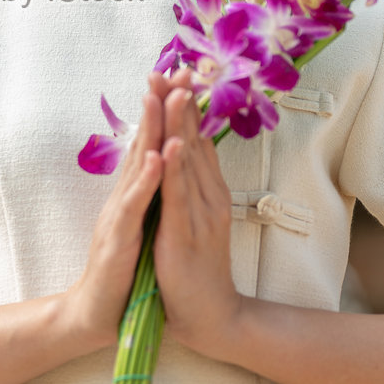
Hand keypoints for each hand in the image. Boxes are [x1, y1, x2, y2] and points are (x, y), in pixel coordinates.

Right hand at [61, 76, 164, 349]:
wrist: (97, 313)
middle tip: (171, 69)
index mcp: (133, 193)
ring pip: (135, 165)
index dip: (164, 110)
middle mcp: (123, 196)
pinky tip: (155, 158)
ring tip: (161, 98)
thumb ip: (148, 194)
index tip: (182, 78)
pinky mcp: (118, 239)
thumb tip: (162, 164)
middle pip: (142, 143)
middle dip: (157, 105)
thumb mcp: (141, 224)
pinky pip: (133, 206)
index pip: (151, 143)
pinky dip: (144, 181)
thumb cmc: (123, 270)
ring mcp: (118, 215)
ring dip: (149, 130)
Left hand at [151, 69, 243, 356]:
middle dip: (182, 103)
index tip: (176, 71)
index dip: (185, 107)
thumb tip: (190, 151)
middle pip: (194, 142)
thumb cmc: (197, 269)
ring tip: (174, 89)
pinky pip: (179, 198)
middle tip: (175, 65)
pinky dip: (175, 170)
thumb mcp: (196, 219)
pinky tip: (171, 146)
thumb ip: (194, 186)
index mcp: (207, 193)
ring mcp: (200, 215)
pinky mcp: (186, 236)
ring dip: (180, 124)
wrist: (212, 317)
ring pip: (187, 162)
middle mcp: (208, 197)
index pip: (196, 140)